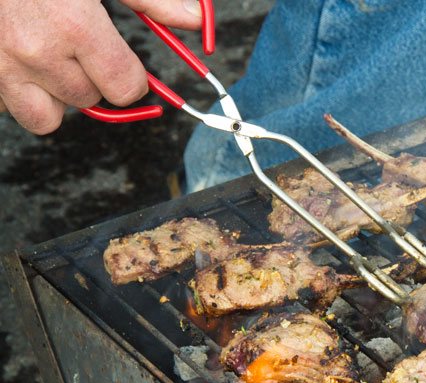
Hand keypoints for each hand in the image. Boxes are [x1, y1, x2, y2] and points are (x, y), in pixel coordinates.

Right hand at [0, 0, 201, 133]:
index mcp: (75, 26)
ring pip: (47, 116)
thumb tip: (195, 20)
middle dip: (91, 78)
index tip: (123, 62)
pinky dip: (15, 91)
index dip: (131, 77)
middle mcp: (37, 52)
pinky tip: (16, 59)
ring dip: (54, 94)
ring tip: (47, 56)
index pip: (125, 87)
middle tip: (76, 44)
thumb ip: (150, 0)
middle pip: (90, 99)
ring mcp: (1, 67)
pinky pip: (6, 107)